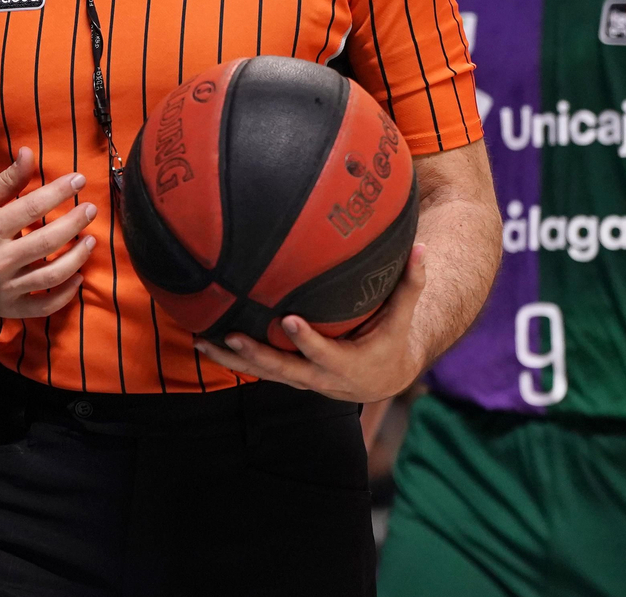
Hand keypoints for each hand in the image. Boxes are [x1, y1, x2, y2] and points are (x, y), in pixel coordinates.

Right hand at [0, 147, 96, 317]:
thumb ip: (5, 181)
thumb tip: (29, 153)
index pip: (33, 207)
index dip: (60, 191)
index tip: (79, 179)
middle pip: (48, 240)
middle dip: (76, 222)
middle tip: (91, 209)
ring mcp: (3, 288)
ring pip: (52, 275)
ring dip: (78, 257)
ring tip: (91, 241)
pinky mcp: (6, 308)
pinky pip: (43, 307)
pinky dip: (65, 295)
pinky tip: (77, 277)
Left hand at [195, 245, 426, 402]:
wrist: (383, 375)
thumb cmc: (392, 336)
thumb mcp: (403, 315)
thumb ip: (411, 283)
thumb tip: (422, 247)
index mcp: (349, 364)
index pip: (326, 354)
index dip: (307, 340)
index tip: (289, 320)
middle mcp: (321, 378)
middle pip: (285, 370)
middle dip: (258, 355)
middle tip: (234, 335)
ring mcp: (301, 379)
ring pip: (264, 374)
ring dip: (233, 360)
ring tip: (204, 342)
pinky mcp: (288, 374)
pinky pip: (257, 369)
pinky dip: (231, 359)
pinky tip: (204, 341)